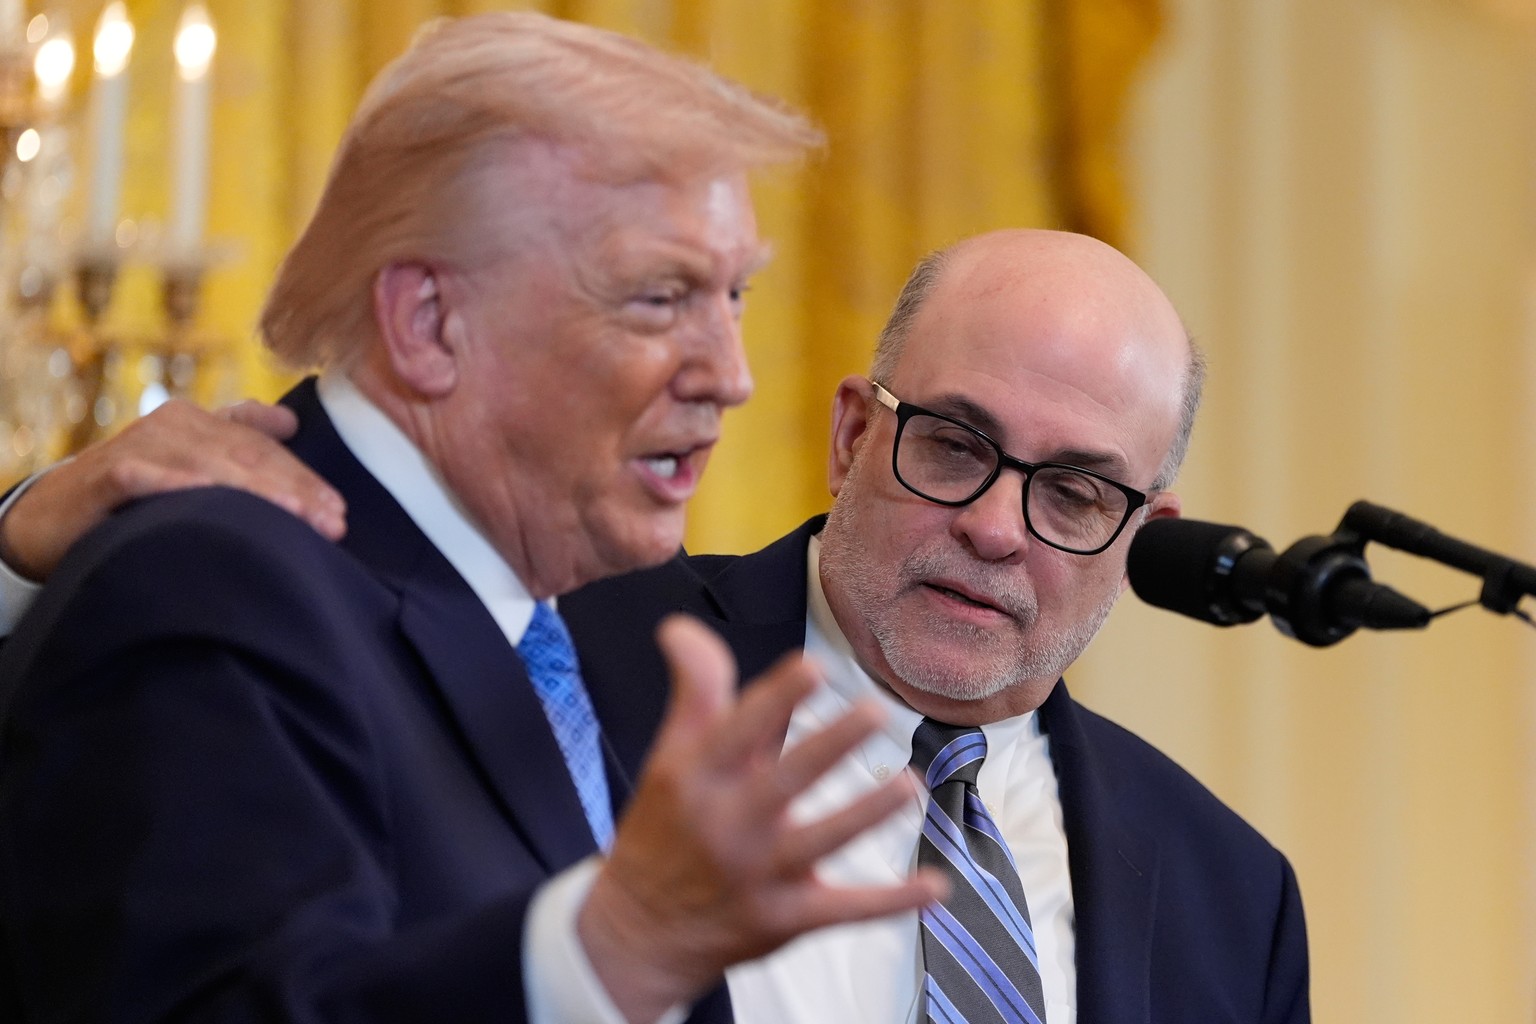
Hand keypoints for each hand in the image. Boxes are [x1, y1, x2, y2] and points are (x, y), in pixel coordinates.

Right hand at [0, 399, 345, 580]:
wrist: (53, 516)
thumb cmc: (134, 495)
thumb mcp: (190, 466)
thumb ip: (237, 441)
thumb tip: (290, 424)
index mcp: (202, 422)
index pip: (266, 451)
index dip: (305, 480)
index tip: (340, 513)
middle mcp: (176, 424)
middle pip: (248, 457)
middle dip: (294, 491)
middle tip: (332, 523)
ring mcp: (142, 444)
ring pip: (211, 465)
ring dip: (256, 491)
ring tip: (295, 516)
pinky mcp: (110, 471)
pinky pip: (153, 477)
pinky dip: (184, 487)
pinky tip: (213, 501)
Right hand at [578, 615, 944, 1023]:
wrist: (639, 932)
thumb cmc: (666, 827)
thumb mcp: (671, 757)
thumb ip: (694, 691)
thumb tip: (680, 625)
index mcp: (697, 777)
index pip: (737, 730)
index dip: (775, 699)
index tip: (813, 668)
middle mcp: (727, 824)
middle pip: (785, 780)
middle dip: (831, 744)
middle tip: (876, 709)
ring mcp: (758, 875)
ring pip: (821, 842)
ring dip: (867, 814)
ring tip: (910, 785)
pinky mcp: (784, 918)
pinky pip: (845, 909)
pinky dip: (893, 902)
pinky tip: (936, 886)